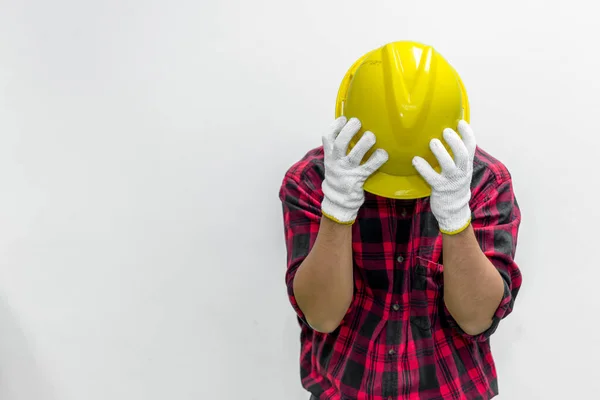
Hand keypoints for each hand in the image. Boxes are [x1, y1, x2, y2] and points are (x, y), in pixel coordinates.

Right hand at [321, 117, 387, 223]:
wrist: (338, 201)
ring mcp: (347, 171)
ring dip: (364, 143)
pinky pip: (369, 168)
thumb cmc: (339, 177)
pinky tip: (383, 153)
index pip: (327, 138)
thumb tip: (349, 130)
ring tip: (371, 136)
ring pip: (354, 155)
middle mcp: (336, 163)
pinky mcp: (358, 179)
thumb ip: (339, 149)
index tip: (344, 118)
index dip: (335, 126)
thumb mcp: (333, 162)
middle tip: (358, 122)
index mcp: (329, 157)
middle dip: (349, 130)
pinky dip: (377, 160)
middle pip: (340, 143)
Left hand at [412, 120, 475, 234]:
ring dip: (441, 153)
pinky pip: (432, 177)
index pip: (471, 147)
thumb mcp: (460, 170)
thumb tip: (449, 137)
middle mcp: (462, 173)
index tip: (461, 122)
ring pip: (449, 165)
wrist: (454, 210)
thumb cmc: (454, 186)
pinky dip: (424, 168)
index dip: (468, 134)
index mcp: (467, 166)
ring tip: (432, 142)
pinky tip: (416, 160)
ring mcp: (451, 181)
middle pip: (463, 154)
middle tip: (446, 130)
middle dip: (455, 141)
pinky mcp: (440, 189)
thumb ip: (456, 156)